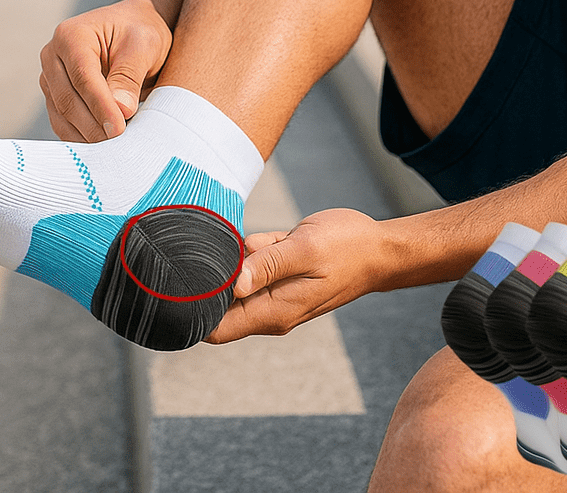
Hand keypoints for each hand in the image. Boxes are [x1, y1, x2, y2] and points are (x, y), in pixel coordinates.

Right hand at [39, 0, 172, 141]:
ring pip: (61, 116)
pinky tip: (105, 146)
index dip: (99, 106)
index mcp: (71, 36)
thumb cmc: (141, 31)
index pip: (82, 77)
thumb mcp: (144, 45)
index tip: (118, 128)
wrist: (136, 28)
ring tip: (116, 147)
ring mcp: (51, 78)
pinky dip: (82, 136)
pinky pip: (63, 123)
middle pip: (67, 99)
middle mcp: (52, 56)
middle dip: (93, 126)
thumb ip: (130, 75)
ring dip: (87, 135)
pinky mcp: (55, 96)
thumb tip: (121, 110)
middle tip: (120, 144)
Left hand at [206, 208, 387, 342]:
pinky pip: (255, 261)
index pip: (217, 328)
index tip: (187, 279)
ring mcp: (276, 294)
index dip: (195, 309)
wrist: (379, 248)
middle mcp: (270, 309)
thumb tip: (233, 283)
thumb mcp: (306, 248)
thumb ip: (268, 264)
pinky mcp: (281, 277)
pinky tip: (283, 237)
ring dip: (243, 254)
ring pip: (238, 276)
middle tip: (233, 246)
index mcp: (274, 311)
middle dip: (218, 274)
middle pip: (221, 302)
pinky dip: (259, 246)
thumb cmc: (348, 247)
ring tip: (273, 240)